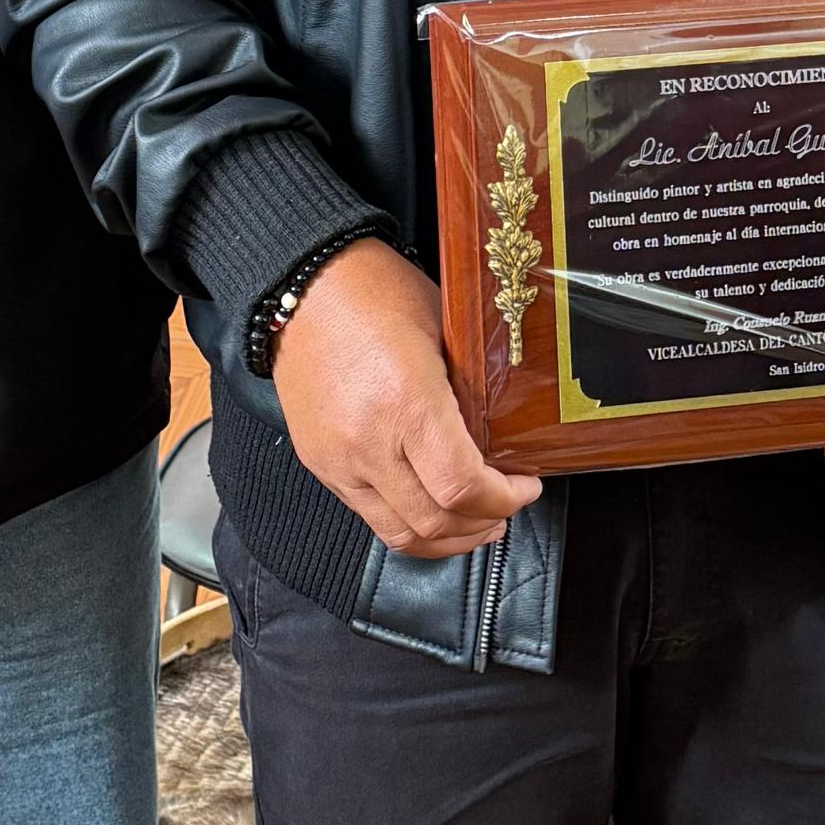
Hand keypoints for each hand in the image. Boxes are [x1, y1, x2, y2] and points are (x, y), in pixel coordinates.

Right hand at [269, 240, 543, 560]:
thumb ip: (470, 390)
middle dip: (482, 523)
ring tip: (474, 523)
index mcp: (406, 402)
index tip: (525, 487)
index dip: (504, 499)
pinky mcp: (319, 464)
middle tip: (507, 507)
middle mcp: (367, 442)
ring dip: (446, 537)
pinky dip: (408, 523)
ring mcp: (338, 460)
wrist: (299, 286)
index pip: (462, 486)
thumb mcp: (443, 329)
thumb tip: (501, 435)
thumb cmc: (372, 292)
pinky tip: (429, 507)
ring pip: (400, 534)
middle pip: (434, 522)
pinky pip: (369, 516)